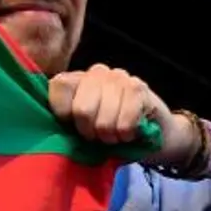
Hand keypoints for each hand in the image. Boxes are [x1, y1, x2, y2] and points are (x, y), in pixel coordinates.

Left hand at [48, 63, 197, 163]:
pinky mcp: (139, 88)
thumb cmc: (113, 134)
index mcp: (78, 79)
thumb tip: (52, 129)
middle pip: (81, 109)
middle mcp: (97, 72)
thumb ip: (68, 122)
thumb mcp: (84, 129)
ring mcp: (120, 77)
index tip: (73, 128)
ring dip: (111, 137)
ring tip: (116, 135)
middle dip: (91, 133)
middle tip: (99, 137)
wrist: (158, 136)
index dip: (63, 113)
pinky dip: (126, 135)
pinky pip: (124, 122)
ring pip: (104, 120)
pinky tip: (130, 132)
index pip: (59, 85)